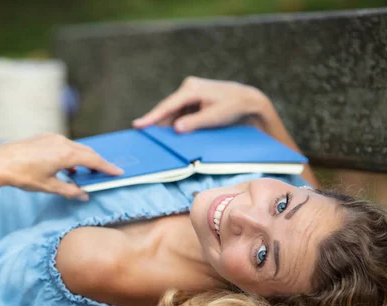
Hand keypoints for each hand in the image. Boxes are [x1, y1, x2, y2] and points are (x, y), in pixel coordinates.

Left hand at [0, 133, 122, 200]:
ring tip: (87, 173)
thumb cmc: (22, 175)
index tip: (118, 173)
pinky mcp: (43, 137)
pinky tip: (68, 167)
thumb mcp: (48, 187)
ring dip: (84, 159)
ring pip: (76, 147)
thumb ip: (69, 191)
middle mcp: (62, 142)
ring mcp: (52, 138)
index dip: (108, 168)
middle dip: (98, 163)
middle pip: (87, 152)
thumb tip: (84, 194)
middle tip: (107, 173)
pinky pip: (64, 145)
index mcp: (66, 155)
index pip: (94, 161)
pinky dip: (71, 155)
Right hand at [132, 77, 267, 132]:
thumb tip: (176, 128)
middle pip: (167, 108)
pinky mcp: (193, 99)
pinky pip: (179, 112)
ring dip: (166, 124)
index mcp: (192, 89)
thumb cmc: (233, 107)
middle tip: (140, 133)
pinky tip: (168, 132)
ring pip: (173, 111)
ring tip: (152, 136)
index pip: (167, 106)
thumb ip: (194, 122)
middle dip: (155, 121)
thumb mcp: (214, 117)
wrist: (248, 100)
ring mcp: (190, 92)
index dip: (152, 117)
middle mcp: (188, 87)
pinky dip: (174, 122)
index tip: (138, 125)